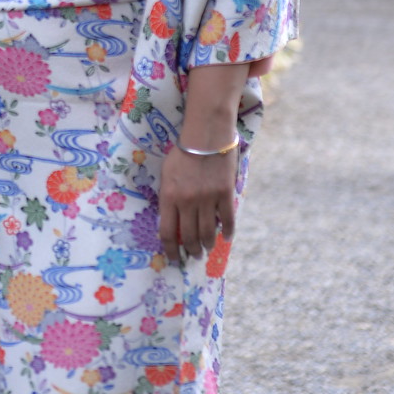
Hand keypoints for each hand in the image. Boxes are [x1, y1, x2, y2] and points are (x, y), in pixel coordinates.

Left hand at [156, 144, 236, 267]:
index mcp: (169, 196)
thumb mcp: (167, 173)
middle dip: (190, 250)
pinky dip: (227, 231)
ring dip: (206, 244)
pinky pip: (227, 219)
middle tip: (193, 256)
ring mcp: (207, 199)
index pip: (167, 232)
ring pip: (207, 232)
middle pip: (188, 236)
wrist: (206, 135)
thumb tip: (171, 218)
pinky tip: (226, 238)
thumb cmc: (183, 152)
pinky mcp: (225, 194)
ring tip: (206, 249)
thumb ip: (168, 196)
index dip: (170, 249)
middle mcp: (187, 201)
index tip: (174, 258)